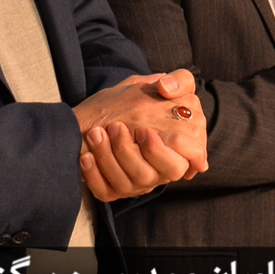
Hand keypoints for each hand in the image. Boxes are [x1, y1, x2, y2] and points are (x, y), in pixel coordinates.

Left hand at [74, 71, 208, 200]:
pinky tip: (85, 157)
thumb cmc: (126, 103)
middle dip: (139, 152)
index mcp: (177, 145)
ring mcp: (136, 182)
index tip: (143, 130)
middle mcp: (160, 168)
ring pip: (132, 181)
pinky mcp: (112, 190)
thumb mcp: (154, 86)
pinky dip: (95, 175)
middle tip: (117, 128)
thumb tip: (167, 87)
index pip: (189, 154)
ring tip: (95, 133)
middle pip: (163, 171)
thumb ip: (177, 83)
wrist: (89, 120)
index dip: (165, 147)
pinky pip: (106, 191)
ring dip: (111, 158)